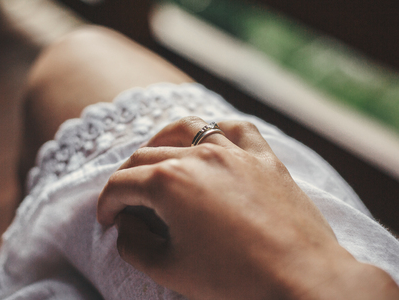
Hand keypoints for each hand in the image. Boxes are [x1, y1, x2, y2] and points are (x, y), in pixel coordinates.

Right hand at [97, 117, 398, 299]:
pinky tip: (210, 143)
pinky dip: (216, 131)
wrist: (302, 280)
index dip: (106, 203)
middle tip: (127, 201)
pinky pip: (236, 129)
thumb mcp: (169, 269)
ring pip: (186, 129)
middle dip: (127, 178)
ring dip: (163, 141)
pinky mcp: (263, 157)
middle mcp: (198, 156)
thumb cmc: (233, 279)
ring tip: (157, 158)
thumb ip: (134, 245)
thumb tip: (126, 226)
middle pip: (145, 155)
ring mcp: (233, 152)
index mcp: (169, 183)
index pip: (121, 184)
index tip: (107, 219)